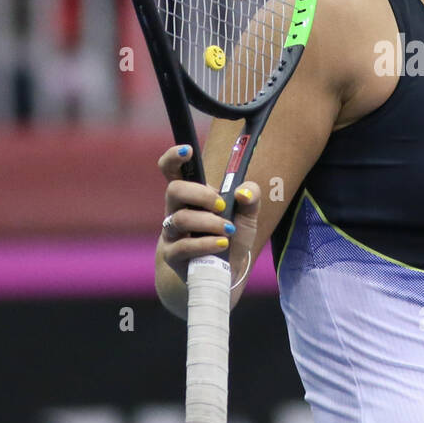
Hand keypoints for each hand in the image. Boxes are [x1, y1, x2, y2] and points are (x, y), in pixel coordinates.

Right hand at [156, 144, 261, 287]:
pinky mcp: (173, 256)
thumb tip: (243, 192)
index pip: (172, 170)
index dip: (174, 157)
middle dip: (200, 194)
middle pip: (174, 190)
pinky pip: (183, 247)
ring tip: (229, 230)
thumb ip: (252, 197)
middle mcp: (176, 210)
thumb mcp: (247, 215)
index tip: (188, 150)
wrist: (223, 272)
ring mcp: (171, 233)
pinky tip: (222, 244)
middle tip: (221, 205)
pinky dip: (206, 244)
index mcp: (191, 195)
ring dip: (209, 222)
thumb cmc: (230, 236)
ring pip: (181, 219)